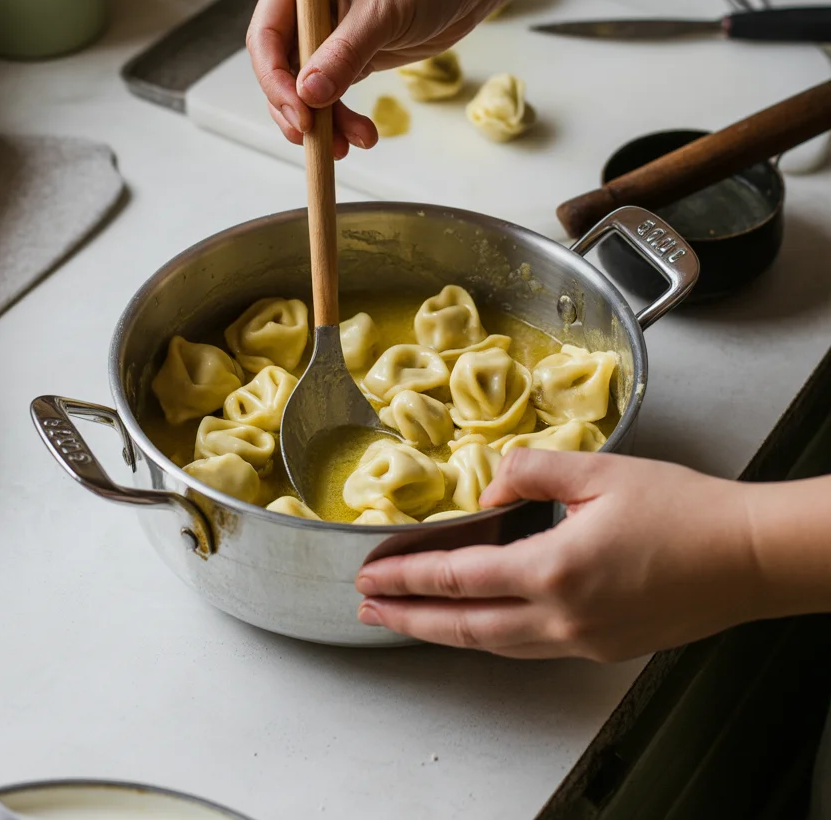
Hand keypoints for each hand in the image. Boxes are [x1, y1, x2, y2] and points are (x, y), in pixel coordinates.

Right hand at [246, 0, 495, 157]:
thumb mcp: (381, 14)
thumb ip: (343, 55)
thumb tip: (308, 96)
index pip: (265, 36)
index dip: (275, 79)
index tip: (299, 112)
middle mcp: (302, 7)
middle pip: (279, 70)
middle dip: (296, 108)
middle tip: (315, 138)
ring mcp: (323, 35)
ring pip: (305, 91)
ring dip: (322, 123)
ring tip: (347, 147)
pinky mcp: (347, 58)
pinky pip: (331, 97)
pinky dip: (342, 120)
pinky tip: (362, 136)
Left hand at [355, 450, 763, 660]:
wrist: (748, 555)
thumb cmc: (683, 508)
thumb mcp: (600, 469)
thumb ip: (530, 471)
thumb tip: (488, 489)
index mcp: (556, 569)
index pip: (461, 578)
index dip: (410, 575)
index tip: (372, 572)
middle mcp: (564, 617)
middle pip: (465, 627)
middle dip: (409, 618)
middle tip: (367, 608)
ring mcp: (584, 639)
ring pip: (495, 645)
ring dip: (445, 632)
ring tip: (408, 619)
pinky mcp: (604, 645)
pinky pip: (530, 646)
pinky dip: (491, 634)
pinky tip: (479, 619)